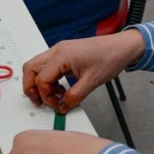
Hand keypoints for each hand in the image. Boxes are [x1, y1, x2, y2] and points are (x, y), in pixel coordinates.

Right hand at [22, 30, 144, 113]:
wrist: (123, 46)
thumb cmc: (110, 57)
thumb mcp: (92, 81)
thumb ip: (74, 97)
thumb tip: (62, 107)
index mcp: (62, 56)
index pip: (41, 79)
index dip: (46, 96)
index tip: (56, 104)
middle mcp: (58, 50)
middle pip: (30, 69)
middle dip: (31, 87)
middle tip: (41, 102)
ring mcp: (60, 49)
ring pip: (36, 66)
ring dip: (39, 82)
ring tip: (52, 95)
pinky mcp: (65, 52)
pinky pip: (48, 65)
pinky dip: (48, 77)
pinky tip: (60, 87)